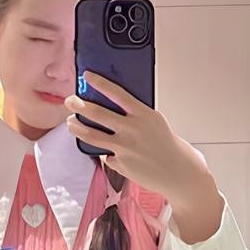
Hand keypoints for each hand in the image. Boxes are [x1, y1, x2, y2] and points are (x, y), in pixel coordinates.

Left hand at [64, 70, 210, 203]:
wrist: (178, 173)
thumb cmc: (168, 147)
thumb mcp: (155, 122)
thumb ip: (135, 115)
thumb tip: (111, 108)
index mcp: (143, 115)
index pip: (116, 93)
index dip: (99, 83)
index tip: (86, 76)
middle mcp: (131, 130)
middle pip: (96, 113)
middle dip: (78, 104)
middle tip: (70, 100)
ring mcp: (123, 148)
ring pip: (91, 134)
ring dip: (76, 126)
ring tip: (70, 122)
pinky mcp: (119, 164)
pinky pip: (105, 155)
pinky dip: (106, 152)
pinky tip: (110, 151)